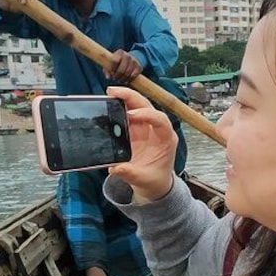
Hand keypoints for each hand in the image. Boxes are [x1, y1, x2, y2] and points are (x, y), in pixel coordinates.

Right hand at [107, 86, 176, 202]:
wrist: (154, 183)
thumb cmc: (154, 180)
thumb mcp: (142, 180)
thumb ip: (130, 173)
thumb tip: (115, 168)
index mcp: (166, 139)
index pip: (161, 120)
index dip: (147, 114)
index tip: (131, 116)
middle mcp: (158, 129)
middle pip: (148, 106)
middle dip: (132, 97)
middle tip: (114, 92)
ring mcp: (147, 127)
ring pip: (138, 106)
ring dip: (125, 98)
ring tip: (109, 93)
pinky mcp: (136, 129)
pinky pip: (129, 113)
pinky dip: (120, 107)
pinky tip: (109, 104)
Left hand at [108, 50, 142, 82]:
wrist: (131, 59)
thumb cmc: (118, 62)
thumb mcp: (111, 63)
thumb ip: (107, 69)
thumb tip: (108, 77)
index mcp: (120, 52)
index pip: (115, 61)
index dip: (112, 69)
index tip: (111, 73)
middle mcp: (128, 55)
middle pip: (121, 69)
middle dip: (117, 76)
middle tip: (115, 78)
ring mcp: (134, 61)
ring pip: (127, 74)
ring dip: (122, 79)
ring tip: (120, 80)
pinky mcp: (139, 67)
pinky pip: (133, 76)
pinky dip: (129, 80)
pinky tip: (126, 81)